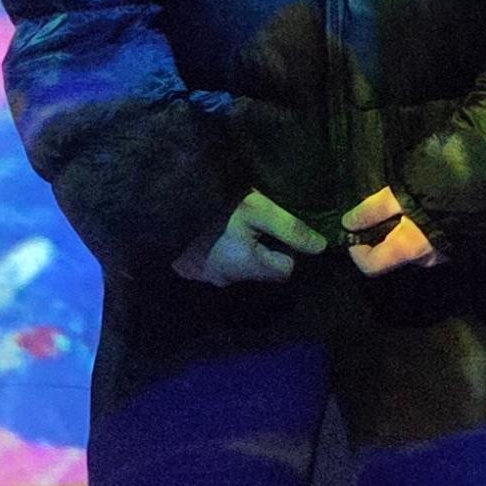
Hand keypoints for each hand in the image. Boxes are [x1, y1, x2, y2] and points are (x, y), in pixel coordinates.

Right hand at [176, 191, 331, 286]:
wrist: (165, 206)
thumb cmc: (216, 207)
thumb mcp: (258, 210)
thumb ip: (290, 229)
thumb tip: (320, 247)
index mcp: (249, 267)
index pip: (286, 269)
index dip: (289, 247)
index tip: (278, 224)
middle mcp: (230, 279)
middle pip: (263, 270)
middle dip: (267, 248)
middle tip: (256, 220)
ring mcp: (208, 276)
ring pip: (241, 267)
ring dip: (245, 248)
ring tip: (236, 223)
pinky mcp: (191, 268)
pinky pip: (219, 263)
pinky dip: (223, 250)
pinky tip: (217, 230)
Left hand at [343, 186, 438, 279]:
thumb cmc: (438, 190)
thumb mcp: (398, 194)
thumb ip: (372, 211)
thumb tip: (348, 224)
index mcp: (407, 249)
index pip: (370, 266)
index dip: (357, 250)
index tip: (355, 228)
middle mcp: (425, 259)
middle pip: (390, 255)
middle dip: (380, 236)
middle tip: (380, 210)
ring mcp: (444, 253)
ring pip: (411, 247)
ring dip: (402, 230)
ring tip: (403, 204)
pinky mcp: (455, 244)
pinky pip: (429, 241)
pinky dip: (419, 229)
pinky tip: (422, 207)